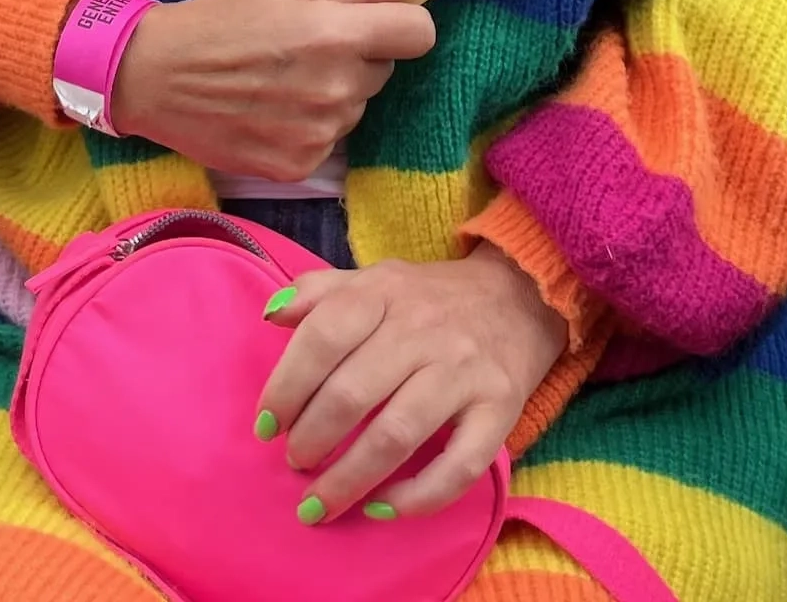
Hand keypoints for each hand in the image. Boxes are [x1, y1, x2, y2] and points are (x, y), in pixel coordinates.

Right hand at [111, 0, 435, 180]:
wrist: (153, 77)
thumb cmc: (220, 22)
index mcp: (337, 35)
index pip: (420, 33)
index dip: (401, 23)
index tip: (375, 21)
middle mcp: (337, 89)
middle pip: (384, 69)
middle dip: (356, 56)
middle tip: (301, 47)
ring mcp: (320, 134)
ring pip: (356, 106)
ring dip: (332, 93)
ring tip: (279, 80)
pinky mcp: (299, 167)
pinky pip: (329, 141)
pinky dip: (308, 128)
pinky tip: (269, 112)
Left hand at [256, 247, 567, 520]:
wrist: (520, 295)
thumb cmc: (431, 298)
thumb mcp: (376, 278)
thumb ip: (321, 291)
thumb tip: (270, 312)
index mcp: (386, 293)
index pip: (324, 336)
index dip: (286, 385)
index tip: (266, 424)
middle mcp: (424, 329)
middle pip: (353, 392)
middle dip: (312, 438)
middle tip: (295, 462)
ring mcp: (464, 371)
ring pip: (397, 434)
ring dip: (350, 477)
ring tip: (320, 500)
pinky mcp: (500, 409)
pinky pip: (459, 465)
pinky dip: (418, 496)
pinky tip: (384, 508)